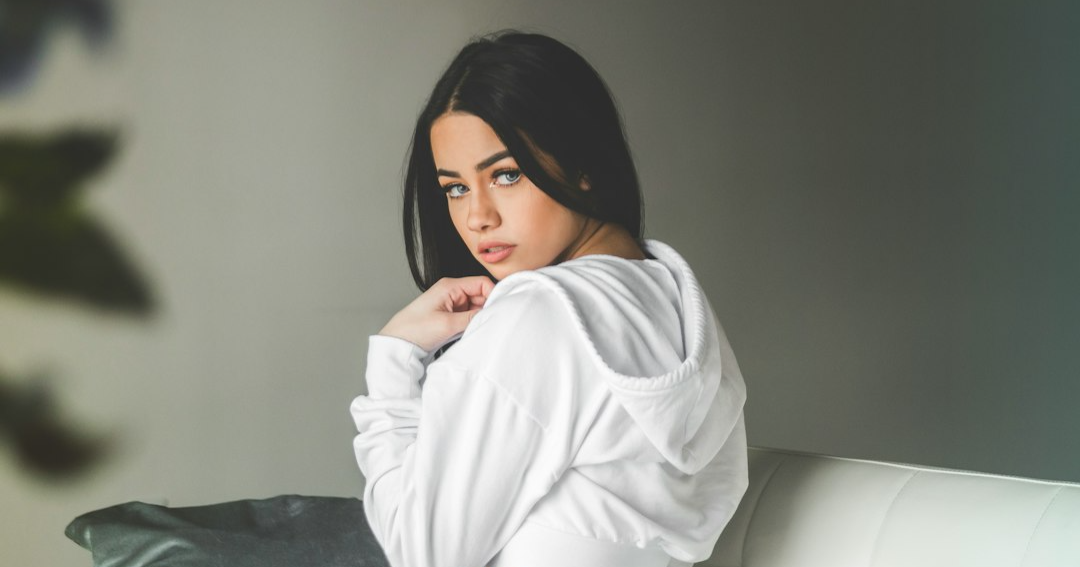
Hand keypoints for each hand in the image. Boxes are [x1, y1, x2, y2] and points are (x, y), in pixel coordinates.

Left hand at [379, 276, 494, 351]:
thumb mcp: (447, 324)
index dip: (493, 294)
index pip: (481, 283)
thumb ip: (472, 318)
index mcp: (450, 286)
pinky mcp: (450, 315)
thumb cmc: (415, 329)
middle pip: (481, 295)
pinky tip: (470, 332)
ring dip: (479, 317)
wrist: (398, 343)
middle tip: (489, 323)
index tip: (498, 310)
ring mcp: (451, 304)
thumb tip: (491, 314)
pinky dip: (472, 323)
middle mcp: (452, 292)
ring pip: (476, 307)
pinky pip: (468, 316)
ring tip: (476, 329)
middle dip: (486, 308)